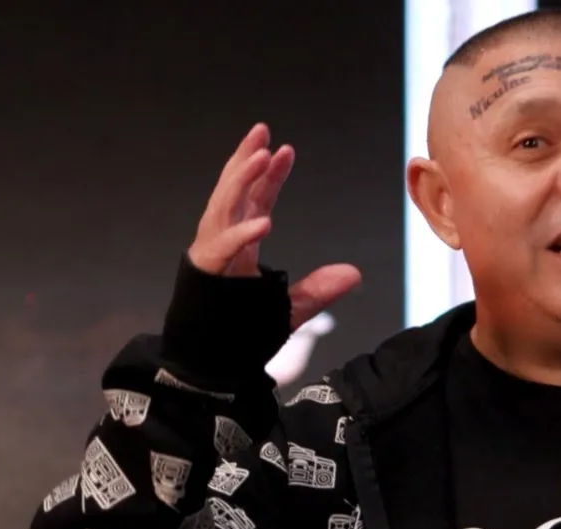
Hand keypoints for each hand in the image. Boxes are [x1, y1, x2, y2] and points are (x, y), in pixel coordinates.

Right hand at [187, 123, 360, 329]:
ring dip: (240, 181)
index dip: (269, 175)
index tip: (286, 150)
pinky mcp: (205, 274)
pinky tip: (264, 222)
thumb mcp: (291, 309)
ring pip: (222, 208)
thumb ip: (318, 289)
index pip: (254, 201)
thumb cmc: (241, 334)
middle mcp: (221, 244)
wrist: (210, 365)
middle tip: (262, 131)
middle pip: (231, 192)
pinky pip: (222, 248)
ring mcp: (210, 257)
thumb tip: (355, 273)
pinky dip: (241, 235)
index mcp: (240, 246)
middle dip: (244, 160)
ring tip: (261, 157)